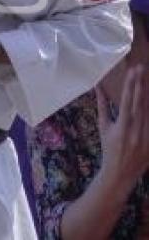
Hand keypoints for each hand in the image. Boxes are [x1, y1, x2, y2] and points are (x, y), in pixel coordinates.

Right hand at [97, 66, 148, 192]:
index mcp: (121, 125)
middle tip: (141, 68)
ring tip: (147, 79)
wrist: (120, 172)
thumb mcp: (103, 127)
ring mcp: (147, 136)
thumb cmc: (109, 148)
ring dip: (148, 95)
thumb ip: (102, 107)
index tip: (132, 71)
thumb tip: (97, 88)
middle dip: (140, 84)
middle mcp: (136, 130)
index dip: (130, 85)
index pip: (127, 100)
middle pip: (140, 102)